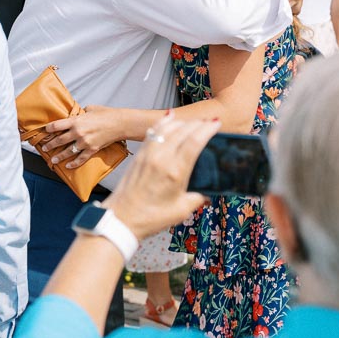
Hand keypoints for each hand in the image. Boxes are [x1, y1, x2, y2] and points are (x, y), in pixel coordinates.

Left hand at [41, 106, 128, 168]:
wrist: (120, 123)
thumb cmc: (106, 114)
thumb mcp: (90, 108)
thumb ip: (81, 113)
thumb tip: (76, 115)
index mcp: (76, 121)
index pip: (57, 125)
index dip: (49, 129)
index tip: (45, 131)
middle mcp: (78, 132)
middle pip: (59, 140)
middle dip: (50, 145)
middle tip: (45, 148)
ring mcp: (84, 142)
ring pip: (68, 151)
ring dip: (59, 156)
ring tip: (53, 159)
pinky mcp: (92, 149)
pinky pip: (80, 159)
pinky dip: (73, 163)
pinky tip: (68, 166)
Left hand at [103, 115, 218, 239]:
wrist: (122, 219)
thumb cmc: (151, 218)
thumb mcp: (181, 211)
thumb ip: (198, 198)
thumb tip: (209, 193)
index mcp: (174, 172)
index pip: (194, 141)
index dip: (207, 129)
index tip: (216, 124)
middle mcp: (161, 158)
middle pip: (183, 130)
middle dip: (198, 123)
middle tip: (209, 123)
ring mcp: (148, 154)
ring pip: (168, 128)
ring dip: (183, 122)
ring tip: (194, 122)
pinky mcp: (140, 154)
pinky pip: (154, 131)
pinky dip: (164, 122)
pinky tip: (170, 118)